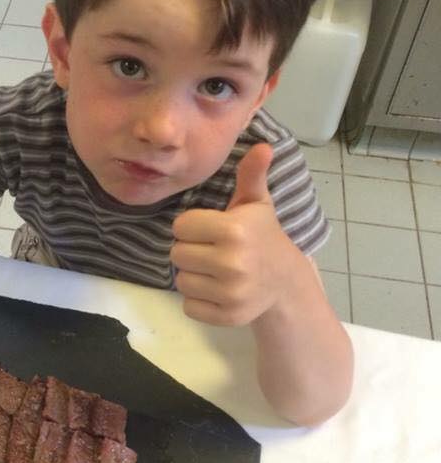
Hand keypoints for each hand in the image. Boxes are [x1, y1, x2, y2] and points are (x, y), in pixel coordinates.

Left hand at [171, 143, 298, 326]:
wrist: (285, 282)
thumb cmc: (262, 237)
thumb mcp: (256, 204)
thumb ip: (252, 175)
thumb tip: (262, 146)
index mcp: (234, 230)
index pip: (180, 226)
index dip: (192, 227)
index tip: (211, 230)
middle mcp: (232, 262)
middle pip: (177, 254)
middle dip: (191, 250)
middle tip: (213, 251)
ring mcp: (231, 292)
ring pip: (181, 281)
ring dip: (193, 275)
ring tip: (215, 270)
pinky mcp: (227, 316)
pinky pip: (189, 306)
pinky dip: (198, 300)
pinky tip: (218, 290)